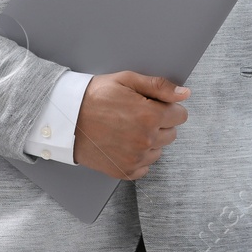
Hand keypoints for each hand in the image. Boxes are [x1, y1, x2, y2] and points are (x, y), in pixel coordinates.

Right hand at [73, 72, 189, 180]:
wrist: (66, 118)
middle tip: (137, 115)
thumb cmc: (95, 96)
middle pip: (172, 133)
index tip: (153, 105)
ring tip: (127, 128)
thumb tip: (185, 94)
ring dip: (150, 140)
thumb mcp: (127, 80)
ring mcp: (135, 158)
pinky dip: (138, 156)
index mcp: (150, 116)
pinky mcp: (124, 171)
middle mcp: (145, 140)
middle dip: (160, 123)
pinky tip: (123, 143)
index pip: (180, 115)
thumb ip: (159, 87)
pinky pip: (145, 166)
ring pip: (159, 150)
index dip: (168, 107)